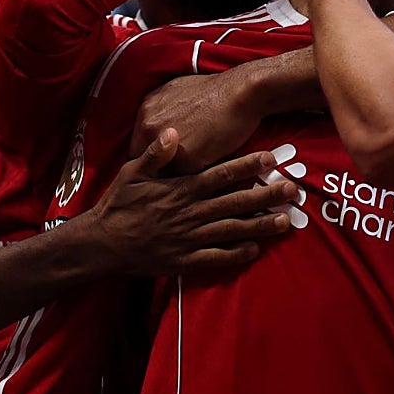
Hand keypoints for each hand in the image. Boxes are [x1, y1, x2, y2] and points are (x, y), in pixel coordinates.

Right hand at [81, 129, 296, 274]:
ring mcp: (189, 238)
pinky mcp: (184, 261)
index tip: (270, 159)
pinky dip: (235, 255)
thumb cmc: (118, 204)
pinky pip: (215, 258)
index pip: (221, 175)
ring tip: (285, 222)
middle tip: (292, 191)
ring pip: (232, 230)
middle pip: (235, 202)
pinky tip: (255, 250)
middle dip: (266, 196)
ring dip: (260, 226)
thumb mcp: (132, 172)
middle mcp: (191, 213)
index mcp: (181, 190)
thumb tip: (174, 132)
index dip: (247, 167)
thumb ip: (156, 154)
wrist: (101, 243)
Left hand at [130, 72, 260, 173]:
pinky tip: (202, 180)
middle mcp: (149, 127)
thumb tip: (158, 124)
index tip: (163, 163)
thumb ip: (162, 110)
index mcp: (146, 110)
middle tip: (170, 180)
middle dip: (158, 171)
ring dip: (173, 180)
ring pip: (163, 174)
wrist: (243, 91)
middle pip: (144, 162)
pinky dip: (193, 181)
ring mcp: (166, 144)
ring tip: (184, 188)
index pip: (138, 145)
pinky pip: (185, 180)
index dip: (152, 156)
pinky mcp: (186, 160)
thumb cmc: (217, 90)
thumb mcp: (178, 90)